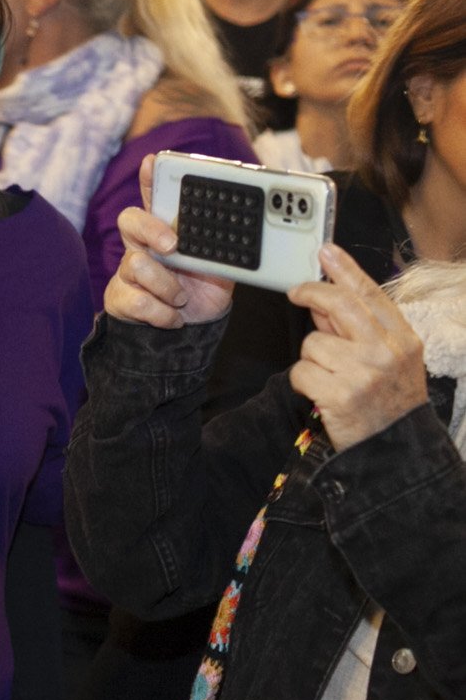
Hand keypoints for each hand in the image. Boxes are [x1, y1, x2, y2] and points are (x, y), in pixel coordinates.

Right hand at [104, 155, 234, 328]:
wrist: (189, 331)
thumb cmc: (202, 289)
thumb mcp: (220, 264)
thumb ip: (224, 245)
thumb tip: (247, 228)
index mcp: (166, 230)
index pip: (154, 197)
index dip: (150, 178)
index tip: (153, 161)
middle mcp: (142, 245)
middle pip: (130, 220)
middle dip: (152, 230)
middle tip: (173, 246)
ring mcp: (128, 270)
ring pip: (138, 265)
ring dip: (168, 287)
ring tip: (181, 297)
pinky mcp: (119, 297)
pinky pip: (139, 301)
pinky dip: (163, 313)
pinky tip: (172, 317)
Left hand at [287, 244, 427, 450]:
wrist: (394, 447)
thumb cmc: (387, 401)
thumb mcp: (388, 360)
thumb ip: (356, 330)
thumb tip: (323, 303)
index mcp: (403, 339)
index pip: (371, 294)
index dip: (345, 270)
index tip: (326, 252)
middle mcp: (386, 352)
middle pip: (340, 305)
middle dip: (312, 293)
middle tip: (296, 292)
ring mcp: (364, 372)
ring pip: (313, 342)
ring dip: (312, 359)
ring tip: (330, 378)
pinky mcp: (339, 394)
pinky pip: (301, 371)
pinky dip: (304, 382)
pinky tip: (321, 395)